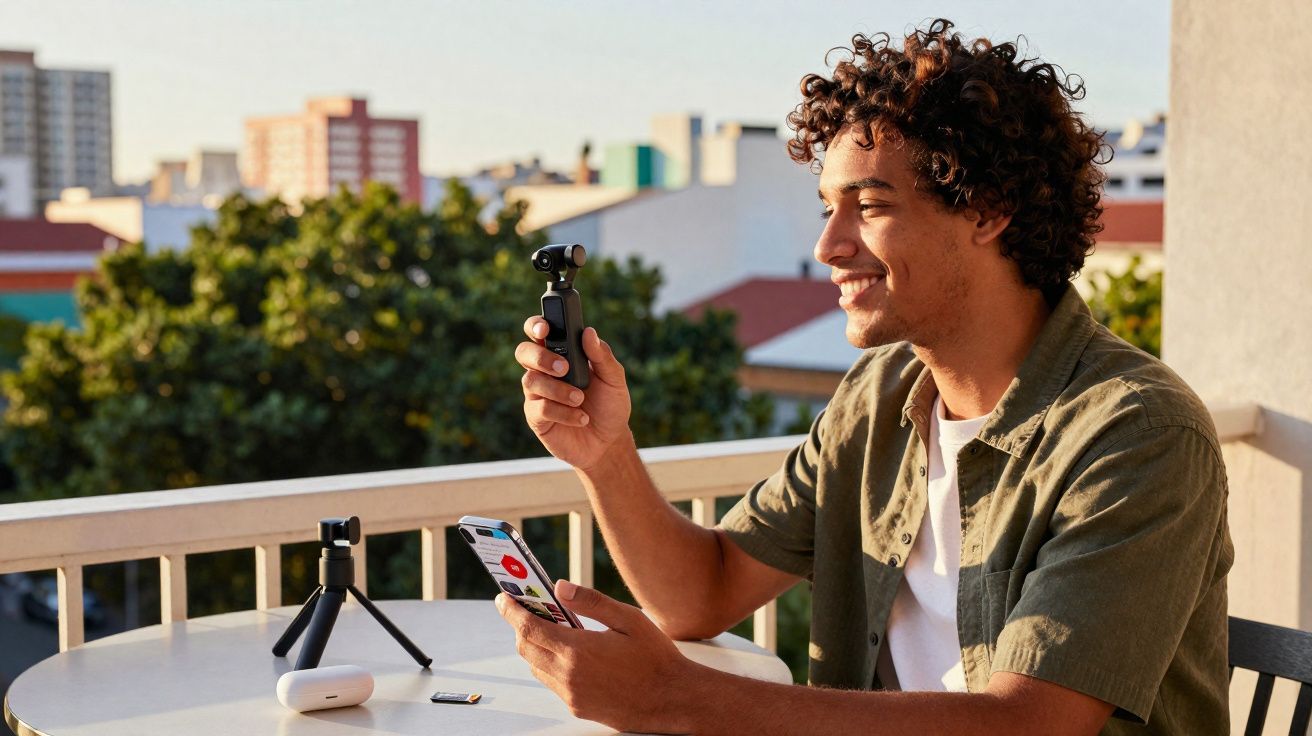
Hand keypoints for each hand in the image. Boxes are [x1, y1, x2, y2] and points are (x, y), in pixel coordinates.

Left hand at [496, 579, 697, 732]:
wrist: (673, 699)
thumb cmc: (655, 658)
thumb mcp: (628, 619)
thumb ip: (591, 602)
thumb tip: (560, 587)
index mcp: (578, 651)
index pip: (529, 628)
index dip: (511, 611)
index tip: (502, 598)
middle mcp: (568, 676)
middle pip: (526, 648)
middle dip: (520, 626)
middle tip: (525, 608)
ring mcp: (572, 695)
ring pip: (536, 666)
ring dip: (534, 646)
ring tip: (549, 627)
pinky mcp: (578, 707)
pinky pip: (551, 682)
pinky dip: (549, 664)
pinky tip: (567, 652)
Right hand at [516, 318, 632, 470]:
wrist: (608, 442)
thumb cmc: (609, 406)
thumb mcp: (614, 380)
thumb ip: (602, 356)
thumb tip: (589, 332)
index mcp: (562, 354)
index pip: (540, 332)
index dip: (536, 325)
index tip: (545, 329)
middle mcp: (544, 371)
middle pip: (524, 352)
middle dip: (540, 357)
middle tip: (564, 368)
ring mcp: (538, 394)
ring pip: (531, 381)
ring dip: (558, 389)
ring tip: (580, 399)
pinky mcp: (537, 418)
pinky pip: (540, 408)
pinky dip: (563, 413)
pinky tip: (581, 418)